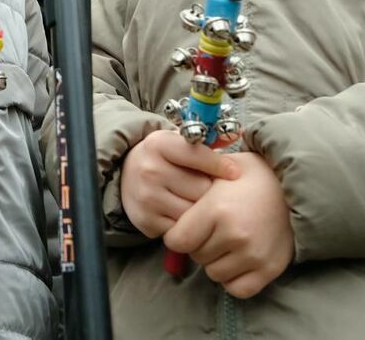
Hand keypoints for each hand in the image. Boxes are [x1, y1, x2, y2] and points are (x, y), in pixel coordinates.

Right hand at [119, 129, 238, 238]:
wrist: (126, 173)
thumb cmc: (163, 157)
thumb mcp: (178, 142)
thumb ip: (206, 143)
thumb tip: (238, 135)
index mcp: (159, 144)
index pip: (198, 156)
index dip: (221, 165)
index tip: (235, 173)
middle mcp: (150, 169)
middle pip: (200, 188)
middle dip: (211, 191)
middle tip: (214, 190)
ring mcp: (147, 197)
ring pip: (193, 211)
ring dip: (202, 210)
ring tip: (201, 203)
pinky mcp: (146, 220)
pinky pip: (182, 229)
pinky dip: (188, 225)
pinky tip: (186, 215)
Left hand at [162, 151, 293, 297]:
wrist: (297, 187)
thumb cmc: (254, 175)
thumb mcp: (221, 170)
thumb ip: (193, 187)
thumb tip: (169, 203)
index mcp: (217, 210)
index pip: (176, 240)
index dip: (178, 234)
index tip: (188, 226)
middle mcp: (234, 235)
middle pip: (195, 256)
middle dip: (199, 244)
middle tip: (214, 229)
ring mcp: (253, 255)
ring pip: (214, 274)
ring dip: (216, 261)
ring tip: (228, 241)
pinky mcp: (269, 269)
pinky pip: (237, 288)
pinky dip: (234, 278)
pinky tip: (238, 259)